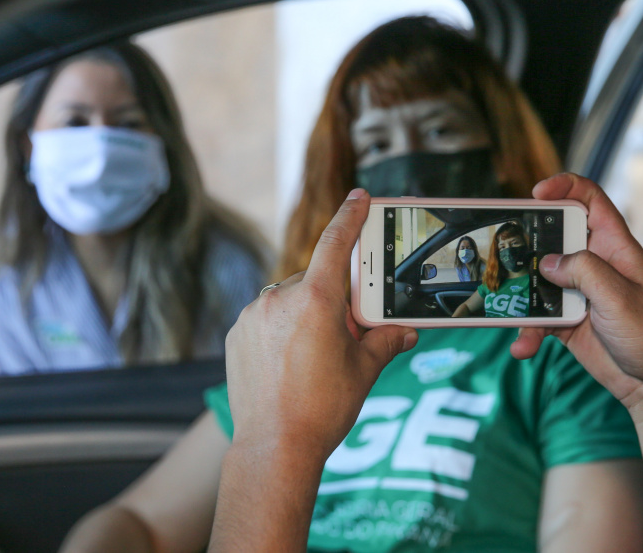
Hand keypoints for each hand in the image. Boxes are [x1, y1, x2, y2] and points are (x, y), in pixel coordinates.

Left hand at [224, 189, 418, 463]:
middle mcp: (279, 299)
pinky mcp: (236, 334)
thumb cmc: (323, 408)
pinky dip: (280, 329)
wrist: (275, 446)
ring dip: (303, 314)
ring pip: (287, 300)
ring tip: (312, 356)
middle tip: (344, 331)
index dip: (350, 216)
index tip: (360, 196)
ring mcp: (253, 316)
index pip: (336, 244)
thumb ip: (385, 342)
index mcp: (316, 300)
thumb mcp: (364, 371)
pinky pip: (265, 318)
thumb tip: (406, 332)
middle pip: (313, 280)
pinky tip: (288, 362)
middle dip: (331, 298)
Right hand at [510, 173, 642, 413]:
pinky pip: (536, 316)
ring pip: (538, 280)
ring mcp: (577, 291)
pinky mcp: (564, 318)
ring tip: (507, 310)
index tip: (538, 194)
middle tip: (504, 247)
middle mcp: (594, 264)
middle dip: (528, 242)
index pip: (592, 203)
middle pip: (554, 238)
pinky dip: (527, 331)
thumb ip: (585, 272)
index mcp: (616, 249)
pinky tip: (522, 346)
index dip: (567, 188)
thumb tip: (548, 262)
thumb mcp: (620, 298)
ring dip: (521, 297)